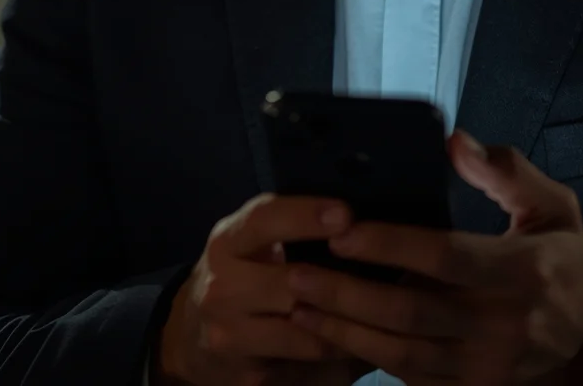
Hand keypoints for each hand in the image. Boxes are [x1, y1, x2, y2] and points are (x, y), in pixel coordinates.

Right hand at [155, 193, 369, 385]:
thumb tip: (359, 217)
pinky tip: (363, 340)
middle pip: (290, 280)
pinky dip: (339, 350)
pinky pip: (306, 362)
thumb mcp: (253, 244)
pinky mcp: (248, 376)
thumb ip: (291, 227)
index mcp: (228, 242)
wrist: (193, 339)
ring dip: (347, 321)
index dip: (305, 215)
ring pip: (304, 328)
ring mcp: (229, 335)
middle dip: (340, 280)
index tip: (345, 214)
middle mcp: (222, 287)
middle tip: (389, 271)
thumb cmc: (245, 277)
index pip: (263, 220)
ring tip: (387, 310)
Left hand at [284, 131, 582, 384]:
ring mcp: (488, 366)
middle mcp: (505, 325)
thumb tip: (454, 142)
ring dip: (346, 332)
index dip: (391, 245)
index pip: (446, 257)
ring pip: (404, 355)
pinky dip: (369, 360)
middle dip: (348, 295)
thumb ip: (505, 171)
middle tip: (297, 273)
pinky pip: (413, 380)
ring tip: (299, 308)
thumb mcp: (553, 204)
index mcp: (523, 271)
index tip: (343, 230)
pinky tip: (332, 338)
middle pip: (412, 313)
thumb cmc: (560, 256)